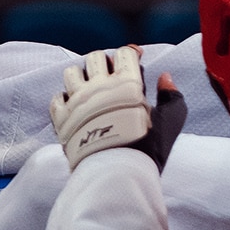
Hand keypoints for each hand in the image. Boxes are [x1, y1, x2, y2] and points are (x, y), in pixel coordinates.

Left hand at [49, 47, 187, 169]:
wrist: (117, 176)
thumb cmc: (146, 151)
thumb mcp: (170, 123)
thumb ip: (172, 98)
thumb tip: (165, 78)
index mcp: (127, 84)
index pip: (124, 53)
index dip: (130, 54)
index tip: (134, 61)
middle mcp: (99, 87)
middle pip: (96, 57)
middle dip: (104, 63)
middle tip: (110, 77)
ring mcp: (77, 102)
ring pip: (71, 72)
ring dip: (81, 76)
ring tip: (89, 90)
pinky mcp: (62, 119)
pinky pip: (56, 97)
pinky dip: (64, 99)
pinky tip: (74, 107)